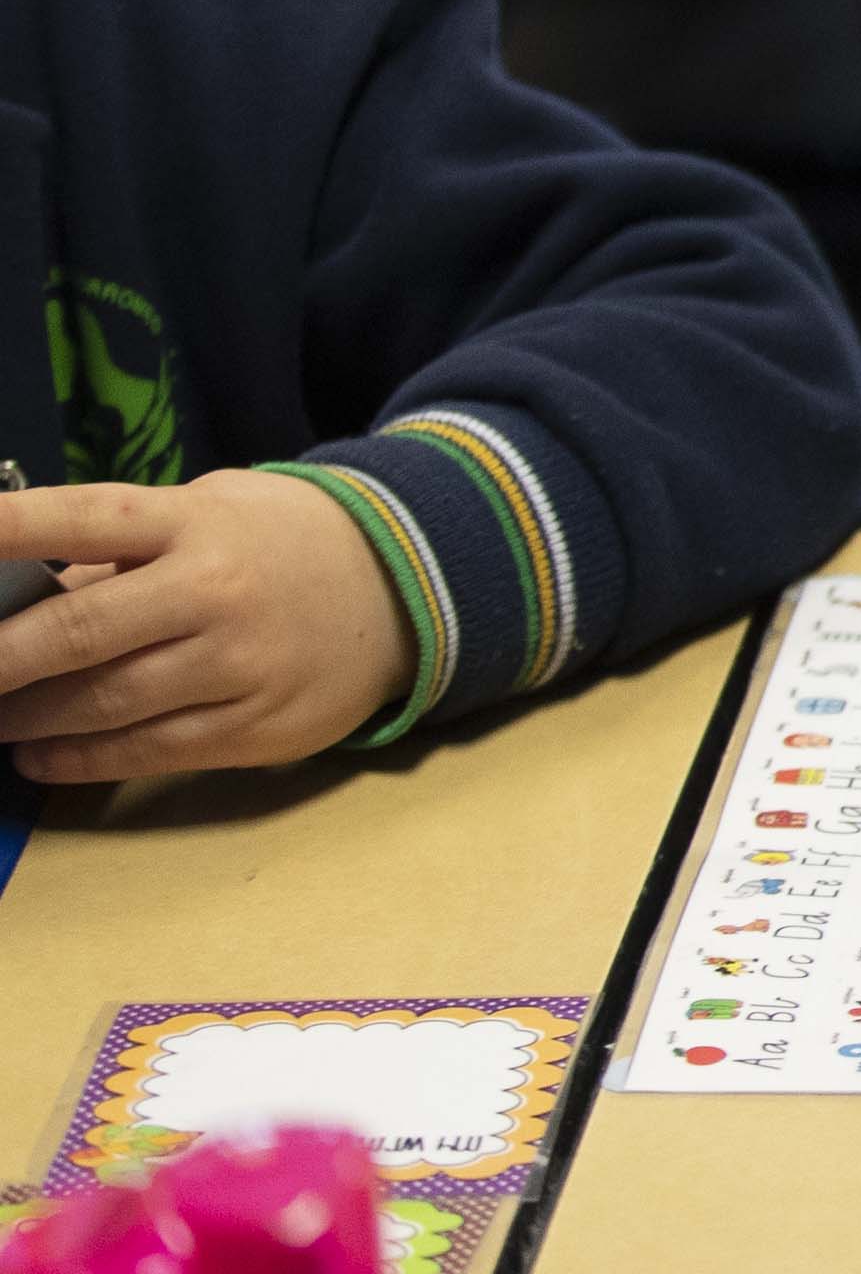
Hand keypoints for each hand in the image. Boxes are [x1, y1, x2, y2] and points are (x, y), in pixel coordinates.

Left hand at [0, 474, 412, 779]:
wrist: (407, 589)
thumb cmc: (279, 544)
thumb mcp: (209, 515)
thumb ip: (123, 555)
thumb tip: (18, 601)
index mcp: (196, 523)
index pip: (87, 518)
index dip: (9, 527)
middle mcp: (215, 591)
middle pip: (79, 632)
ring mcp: (239, 665)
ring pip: (104, 703)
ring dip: (26, 717)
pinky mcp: (256, 727)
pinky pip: (146, 751)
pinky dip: (78, 758)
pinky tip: (39, 753)